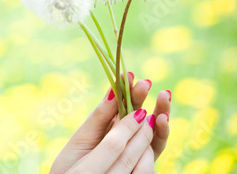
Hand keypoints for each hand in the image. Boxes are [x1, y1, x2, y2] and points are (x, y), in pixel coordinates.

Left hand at [50, 73, 170, 173]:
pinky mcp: (144, 165)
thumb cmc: (75, 162)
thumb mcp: (85, 136)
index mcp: (111, 124)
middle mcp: (127, 135)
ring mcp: (138, 149)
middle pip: (140, 112)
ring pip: (153, 129)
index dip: (126, 89)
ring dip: (160, 111)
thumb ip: (101, 116)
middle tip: (146, 82)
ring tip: (162, 96)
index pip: (122, 103)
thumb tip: (113, 90)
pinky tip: (161, 120)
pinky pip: (155, 149)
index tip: (128, 73)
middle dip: (143, 97)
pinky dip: (160, 134)